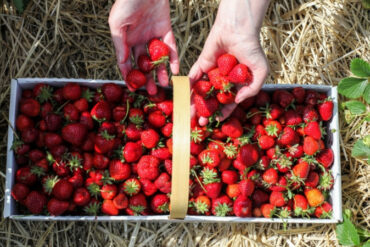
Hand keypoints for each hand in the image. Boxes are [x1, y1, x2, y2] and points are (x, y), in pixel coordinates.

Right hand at [109, 0, 178, 94]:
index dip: (130, 76)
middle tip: (151, 92)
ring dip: (160, 72)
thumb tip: (122, 63)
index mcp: (126, 40)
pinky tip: (174, 70)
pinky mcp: (166, 30)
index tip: (133, 88)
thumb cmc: (126, 2)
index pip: (127, 62)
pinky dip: (173, 59)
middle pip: (144, 64)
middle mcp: (140, 41)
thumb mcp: (117, 24)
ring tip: (163, 84)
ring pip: (158, 59)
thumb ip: (119, 44)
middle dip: (147, 78)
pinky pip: (170, 48)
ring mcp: (153, 36)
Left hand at [189, 0, 269, 125]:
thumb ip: (252, 89)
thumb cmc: (252, 49)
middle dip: (206, 112)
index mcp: (237, 83)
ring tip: (190, 116)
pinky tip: (184, 99)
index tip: (217, 121)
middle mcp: (223, 80)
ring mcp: (212, 73)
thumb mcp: (261, 72)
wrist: (238, 30)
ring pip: (202, 92)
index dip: (223, 112)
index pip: (228, 102)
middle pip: (212, 100)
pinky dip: (188, 88)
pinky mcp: (201, 65)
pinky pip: (193, 78)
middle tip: (200, 123)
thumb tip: (237, 101)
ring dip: (195, 104)